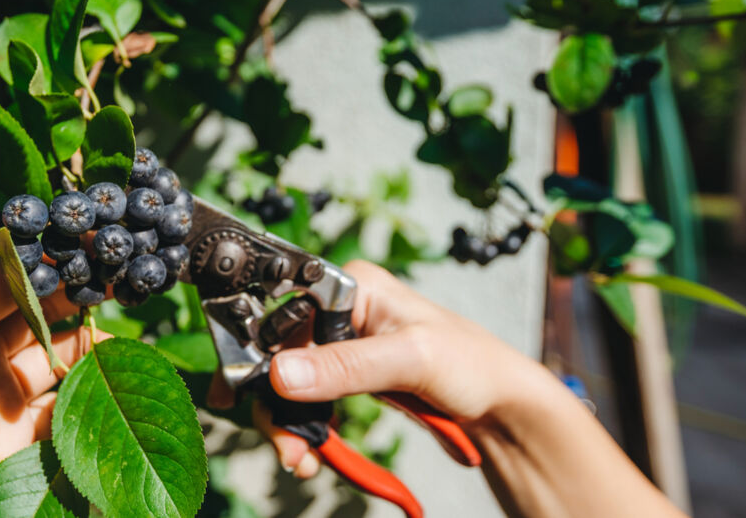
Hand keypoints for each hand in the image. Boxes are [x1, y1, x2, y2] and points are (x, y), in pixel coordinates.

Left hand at [0, 216, 107, 517]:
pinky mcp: (29, 455)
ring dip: (90, 339)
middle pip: (24, 311)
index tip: (80, 228)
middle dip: (68, 289)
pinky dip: (98, 389)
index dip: (29, 250)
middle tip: (116, 270)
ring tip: (125, 323)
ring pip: (54, 356)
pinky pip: (71, 408)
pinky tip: (120, 377)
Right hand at [208, 260, 547, 477]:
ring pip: (288, 384)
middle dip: (274, 404)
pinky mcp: (347, 377)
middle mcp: (341, 311)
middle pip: (278, 354)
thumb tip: (283, 373)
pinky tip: (309, 455)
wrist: (502, 406)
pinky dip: (304, 431)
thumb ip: (345, 366)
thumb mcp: (409, 360)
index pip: (282, 311)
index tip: (243, 392)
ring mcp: (342, 346)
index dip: (258, 353)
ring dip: (287, 425)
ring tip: (299, 459)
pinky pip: (308, 402)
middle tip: (284, 445)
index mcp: (353, 285)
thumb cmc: (473, 365)